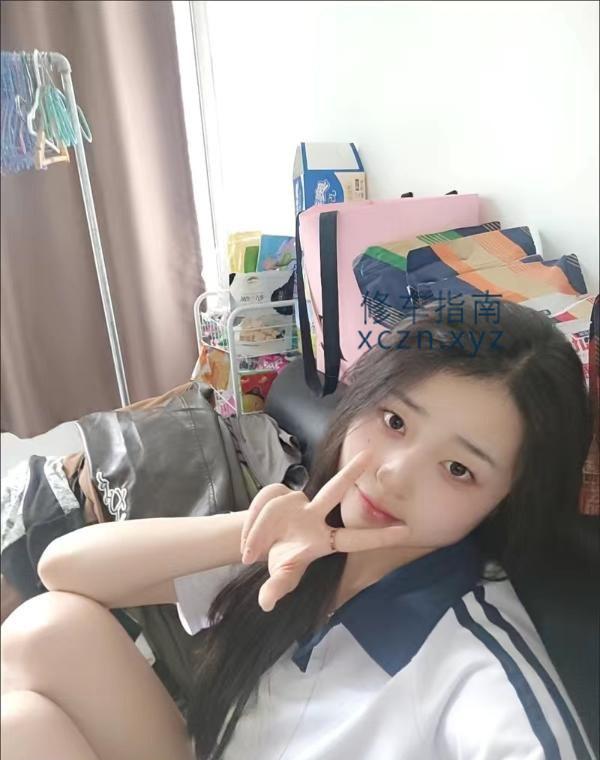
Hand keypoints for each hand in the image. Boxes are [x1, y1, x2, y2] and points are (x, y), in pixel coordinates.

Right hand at [239, 450, 408, 611]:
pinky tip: (246, 541)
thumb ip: (276, 587)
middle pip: (334, 490)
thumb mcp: (280, 577)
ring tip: (249, 553)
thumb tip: (267, 603)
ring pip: (275, 508)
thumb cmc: (282, 562)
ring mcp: (296, 501)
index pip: (355, 538)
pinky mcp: (277, 492)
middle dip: (350, 472)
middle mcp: (315, 514)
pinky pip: (261, 506)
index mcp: (323, 540)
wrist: (257, 544)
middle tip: (369, 454)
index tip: (407, 532)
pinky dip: (250, 526)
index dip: (379, 536)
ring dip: (259, 531)